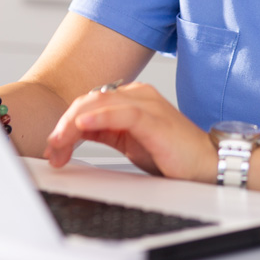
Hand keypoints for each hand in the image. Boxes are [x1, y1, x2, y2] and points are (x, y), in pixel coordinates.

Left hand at [43, 82, 217, 183]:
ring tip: (58, 143)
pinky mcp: (154, 119)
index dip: (65, 123)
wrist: (207, 164)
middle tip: (52, 151)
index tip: (54, 148)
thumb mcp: (129, 142)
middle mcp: (138, 95)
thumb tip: (73, 133)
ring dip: (72, 124)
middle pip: (89, 101)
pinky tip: (82, 125)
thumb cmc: (172, 154)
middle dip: (64, 125)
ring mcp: (147, 104)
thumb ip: (105, 132)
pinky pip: (122, 113)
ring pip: (99, 104)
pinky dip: (99, 117)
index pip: (88, 103)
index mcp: (131, 98)